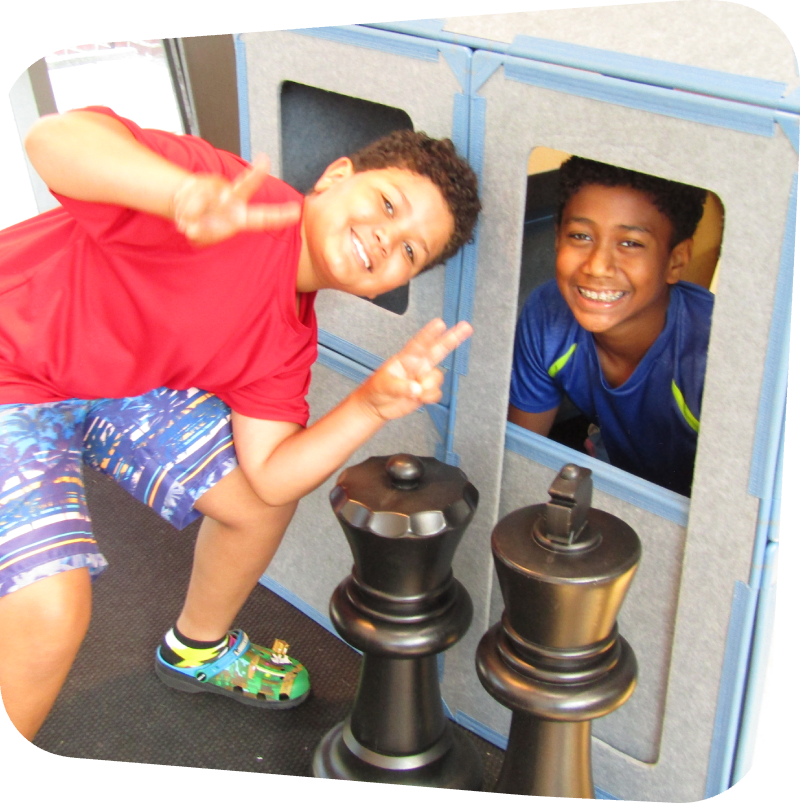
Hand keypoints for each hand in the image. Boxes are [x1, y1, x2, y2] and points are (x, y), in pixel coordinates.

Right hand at [170, 154, 300, 245]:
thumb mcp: (200, 235)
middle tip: (265, 161)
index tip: (296, 211)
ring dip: (191, 208)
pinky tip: (184, 207)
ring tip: (188, 217)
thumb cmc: (201, 225)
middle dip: (256, 175)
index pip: (263, 218)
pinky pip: (191, 192)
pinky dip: (183, 203)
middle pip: (246, 185)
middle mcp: (232, 199)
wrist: (183, 209)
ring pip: (204, 195)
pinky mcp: (203, 179)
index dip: (279, 216)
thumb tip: (191, 224)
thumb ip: (199, 232)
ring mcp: (218, 188)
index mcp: (239, 218)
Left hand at [357, 319, 472, 421]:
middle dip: (453, 337)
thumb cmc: (377, 389)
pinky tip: (418, 398)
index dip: (430, 333)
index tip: (439, 323)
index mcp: (406, 358)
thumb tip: (417, 389)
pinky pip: (436, 392)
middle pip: (439, 349)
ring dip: (428, 386)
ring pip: (437, 377)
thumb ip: (401, 387)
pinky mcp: (426, 391)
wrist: (377, 406)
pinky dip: (429, 397)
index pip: (420, 343)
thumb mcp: (385, 385)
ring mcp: (423, 377)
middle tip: (466, 327)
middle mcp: (418, 365)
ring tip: (414, 392)